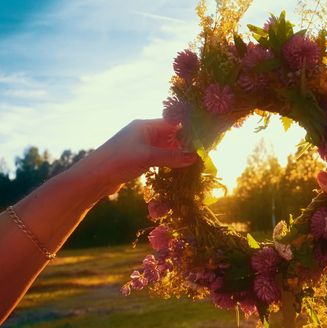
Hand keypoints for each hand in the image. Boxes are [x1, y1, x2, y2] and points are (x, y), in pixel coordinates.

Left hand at [76, 119, 196, 194]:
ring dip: (178, 155)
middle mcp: (144, 133)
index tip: (205, 139)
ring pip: (167, 148)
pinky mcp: (139, 159)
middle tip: (203, 154)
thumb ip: (172, 156)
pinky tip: (179, 170)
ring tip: (195, 163)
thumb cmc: (118, 161)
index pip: (173, 123)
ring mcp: (142, 146)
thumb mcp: (147, 157)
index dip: (188, 130)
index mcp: (145, 126)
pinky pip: (160, 158)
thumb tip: (196, 156)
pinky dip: (170, 162)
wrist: (93, 178)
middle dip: (186, 144)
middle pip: (171, 135)